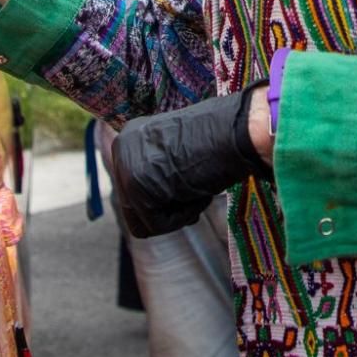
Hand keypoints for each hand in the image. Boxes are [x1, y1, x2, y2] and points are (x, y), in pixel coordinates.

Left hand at [111, 88, 270, 237]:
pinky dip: (182, 216)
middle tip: (196, 194)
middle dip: (167, 208)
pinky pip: (156, 224)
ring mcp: (124, 166)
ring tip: (197, 191)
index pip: (135, 187)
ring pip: (143, 220)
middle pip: (134, 207)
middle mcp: (121, 147)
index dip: (166, 198)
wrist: (235, 132)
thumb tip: (152, 207)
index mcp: (131, 136)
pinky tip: (198, 192)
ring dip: (175, 214)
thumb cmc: (219, 143)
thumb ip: (159, 174)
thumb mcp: (179, 156)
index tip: (190, 186)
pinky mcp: (134, 186)